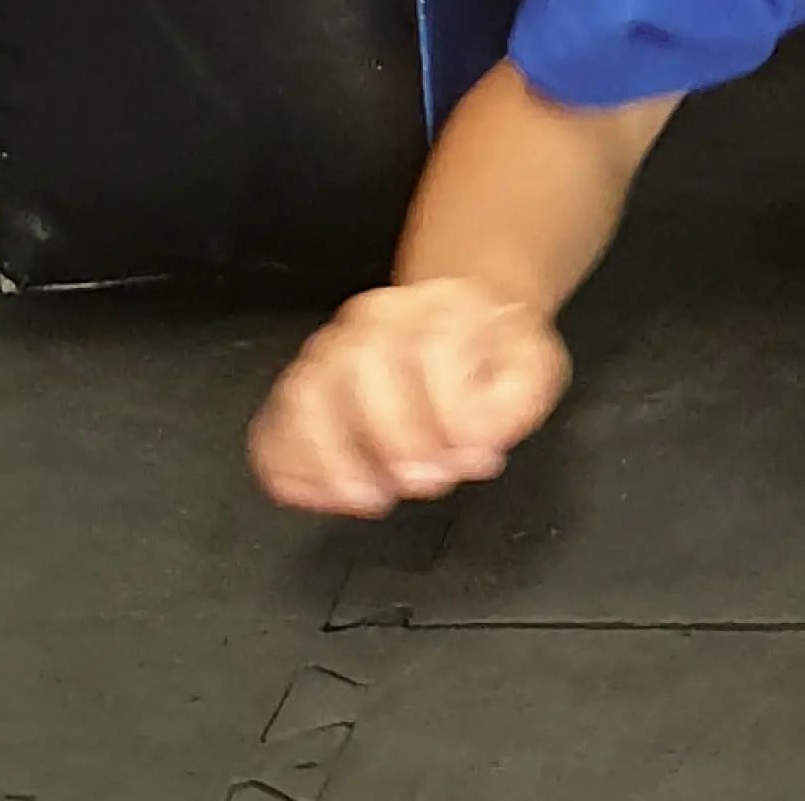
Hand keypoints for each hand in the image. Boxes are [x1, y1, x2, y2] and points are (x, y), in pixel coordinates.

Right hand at [248, 278, 571, 515]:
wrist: (460, 321)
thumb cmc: (491, 356)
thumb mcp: (532, 371)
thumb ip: (513, 405)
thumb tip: (476, 440)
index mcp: (442, 308)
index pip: (434, 348)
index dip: (450, 413)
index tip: (471, 458)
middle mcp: (378, 317)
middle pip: (359, 363)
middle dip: (389, 436)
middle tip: (420, 481)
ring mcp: (332, 346)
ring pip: (304, 391)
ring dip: (329, 455)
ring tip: (364, 496)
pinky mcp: (303, 383)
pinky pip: (273, 421)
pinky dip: (284, 462)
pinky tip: (315, 495)